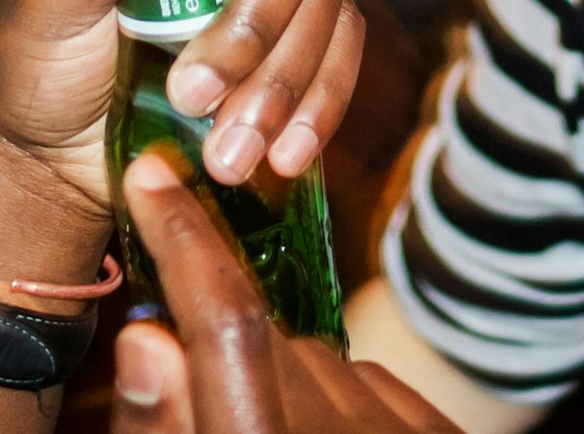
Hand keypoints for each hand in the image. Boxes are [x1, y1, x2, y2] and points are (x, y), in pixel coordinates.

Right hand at [108, 152, 454, 433]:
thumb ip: (162, 422)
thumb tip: (144, 335)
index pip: (228, 320)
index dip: (185, 241)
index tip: (151, 176)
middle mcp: (341, 426)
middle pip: (269, 342)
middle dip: (227, 341)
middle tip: (195, 380)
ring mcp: (402, 430)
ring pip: (321, 361)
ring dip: (285, 379)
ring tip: (268, 431)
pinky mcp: (439, 432)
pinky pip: (374, 387)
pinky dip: (340, 401)